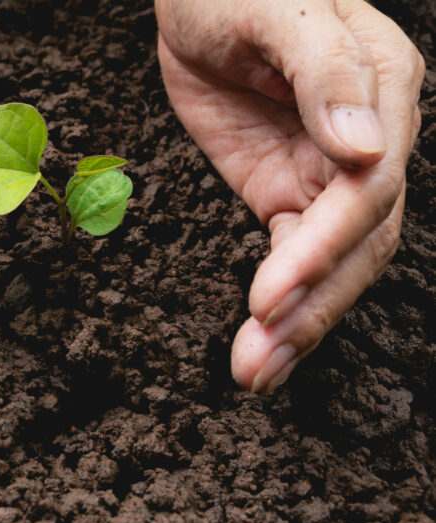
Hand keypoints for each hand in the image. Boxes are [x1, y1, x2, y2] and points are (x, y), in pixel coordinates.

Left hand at [155, 0, 423, 391]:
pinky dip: (279, 302)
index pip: (367, 189)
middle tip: (257, 362)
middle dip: (309, 307)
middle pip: (357, 242)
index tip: (270, 296)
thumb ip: (325, 72)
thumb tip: (367, 147)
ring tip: (253, 373)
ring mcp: (326, 171)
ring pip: (330, 262)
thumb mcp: (278, 8)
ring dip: (296, 323)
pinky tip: (259, 346)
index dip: (322, 249)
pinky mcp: (284, 188)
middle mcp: (366, 140)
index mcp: (381, 88)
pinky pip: (292, 254)